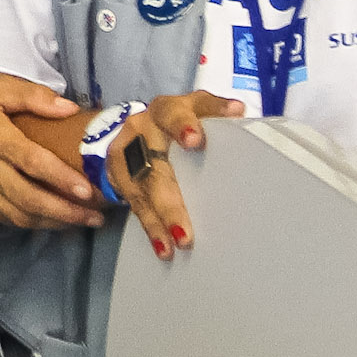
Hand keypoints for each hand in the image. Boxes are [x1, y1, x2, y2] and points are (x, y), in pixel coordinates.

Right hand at [0, 74, 103, 229]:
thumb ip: (33, 96)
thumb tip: (69, 109)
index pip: (33, 163)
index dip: (62, 180)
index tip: (88, 191)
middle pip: (28, 198)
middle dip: (65, 212)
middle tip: (94, 216)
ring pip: (16, 215)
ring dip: (51, 222)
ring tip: (79, 222)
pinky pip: (0, 218)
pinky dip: (27, 223)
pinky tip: (47, 220)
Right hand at [98, 91, 244, 258]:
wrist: (135, 132)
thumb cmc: (179, 122)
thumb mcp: (196, 110)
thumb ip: (215, 112)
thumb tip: (237, 109)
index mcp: (166, 110)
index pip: (173, 114)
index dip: (182, 126)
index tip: (194, 141)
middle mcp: (142, 130)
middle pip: (153, 165)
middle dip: (169, 200)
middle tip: (184, 229)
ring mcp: (126, 155)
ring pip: (142, 191)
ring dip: (160, 219)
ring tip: (179, 242)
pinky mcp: (119, 177)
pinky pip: (136, 205)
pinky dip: (152, 227)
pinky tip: (163, 247)